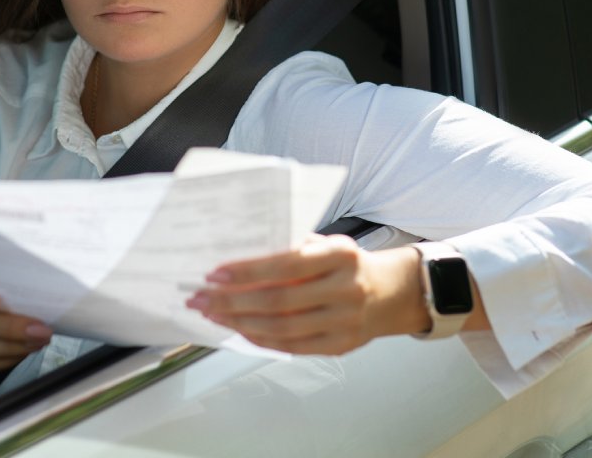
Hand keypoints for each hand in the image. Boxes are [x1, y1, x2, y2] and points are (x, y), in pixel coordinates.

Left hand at [184, 234, 429, 354]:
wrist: (391, 293)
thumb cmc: (348, 264)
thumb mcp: (327, 245)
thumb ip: (291, 248)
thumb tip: (238, 257)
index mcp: (341, 254)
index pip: (286, 264)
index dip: (247, 271)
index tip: (215, 274)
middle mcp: (346, 288)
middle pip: (278, 300)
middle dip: (232, 301)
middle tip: (201, 298)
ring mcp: (345, 320)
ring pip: (282, 328)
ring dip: (240, 322)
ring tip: (213, 314)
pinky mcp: (342, 345)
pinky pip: (293, 346)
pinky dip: (262, 339)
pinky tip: (240, 330)